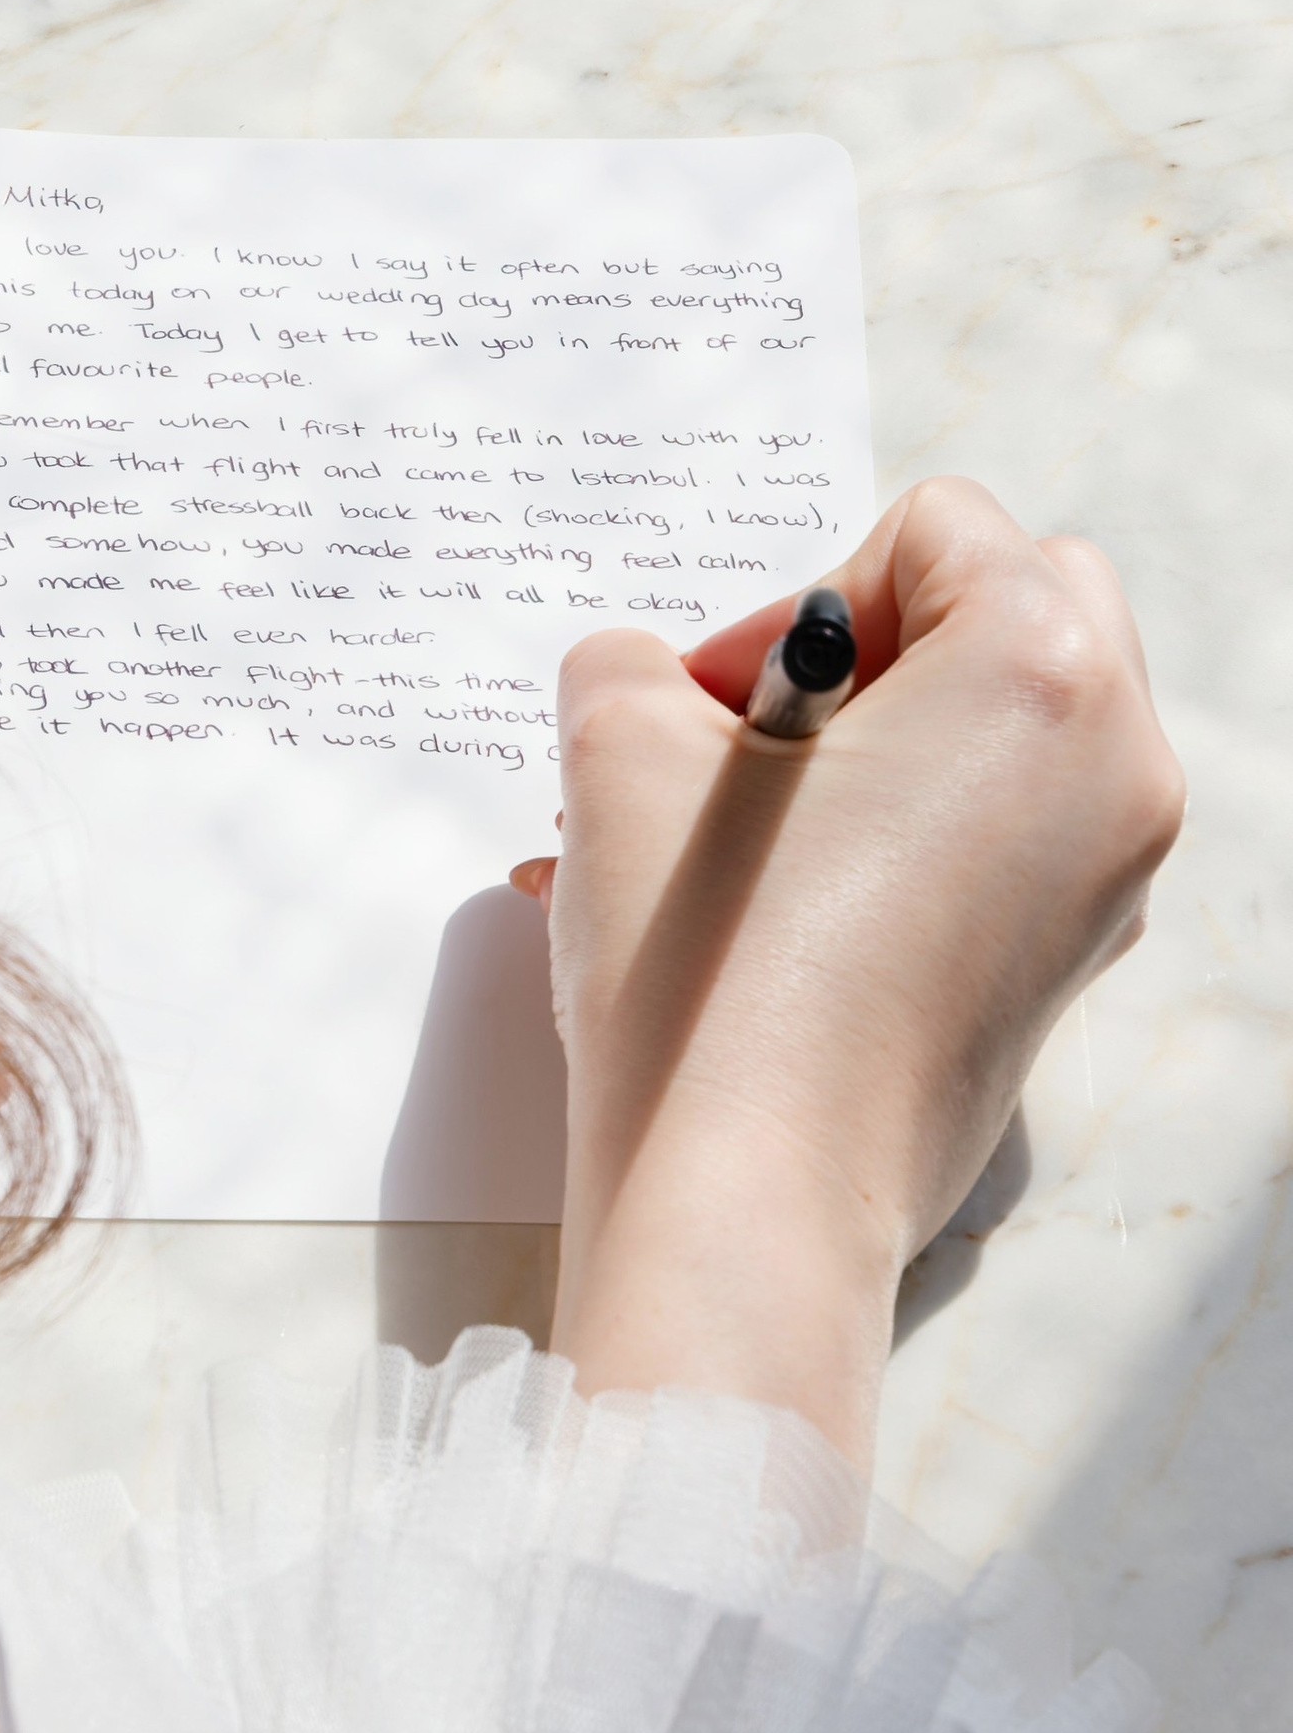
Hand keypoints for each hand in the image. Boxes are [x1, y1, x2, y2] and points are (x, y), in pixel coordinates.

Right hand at [523, 481, 1183, 1463]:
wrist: (749, 1200)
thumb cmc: (706, 969)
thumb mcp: (618, 749)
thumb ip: (630, 664)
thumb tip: (657, 687)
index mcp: (1043, 670)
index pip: (933, 533)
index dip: (793, 602)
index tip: (711, 708)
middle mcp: (1114, 767)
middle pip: (1012, 613)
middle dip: (870, 656)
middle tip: (747, 745)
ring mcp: (1106, 881)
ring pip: (1003, 738)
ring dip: (873, 754)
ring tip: (736, 841)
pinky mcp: (1064, 972)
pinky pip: (994, 848)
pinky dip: (895, 846)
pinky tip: (771, 920)